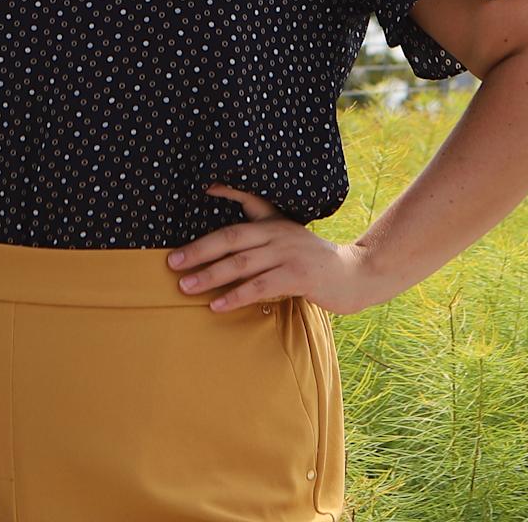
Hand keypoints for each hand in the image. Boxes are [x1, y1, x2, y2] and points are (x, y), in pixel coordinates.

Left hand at [167, 186, 386, 315]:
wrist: (355, 275)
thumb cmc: (313, 260)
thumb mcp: (286, 239)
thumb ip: (260, 235)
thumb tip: (224, 242)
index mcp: (273, 223)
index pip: (234, 221)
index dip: (208, 224)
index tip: (178, 234)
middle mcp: (278, 234)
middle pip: (230, 240)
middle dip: (198, 252)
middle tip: (172, 263)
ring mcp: (289, 254)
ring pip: (241, 264)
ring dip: (210, 276)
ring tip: (186, 287)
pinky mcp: (299, 276)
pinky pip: (260, 286)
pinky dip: (236, 296)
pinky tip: (217, 305)